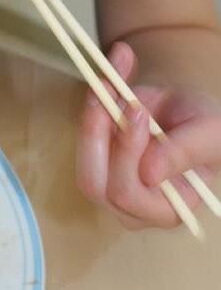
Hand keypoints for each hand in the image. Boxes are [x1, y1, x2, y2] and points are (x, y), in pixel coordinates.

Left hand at [75, 41, 220, 228]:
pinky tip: (108, 80)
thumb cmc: (205, 132)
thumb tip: (150, 174)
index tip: (138, 110)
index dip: (126, 154)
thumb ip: (183, 153)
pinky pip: (83, 136)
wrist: (189, 115)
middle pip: (95, 183)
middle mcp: (132, 206)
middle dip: (99, 134)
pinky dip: (92, 104)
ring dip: (92, 116)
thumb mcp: (207, 135)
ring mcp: (108, 184)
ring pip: (83, 159)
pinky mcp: (95, 158)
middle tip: (113, 92)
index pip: (129, 194)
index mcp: (166, 209)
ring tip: (111, 82)